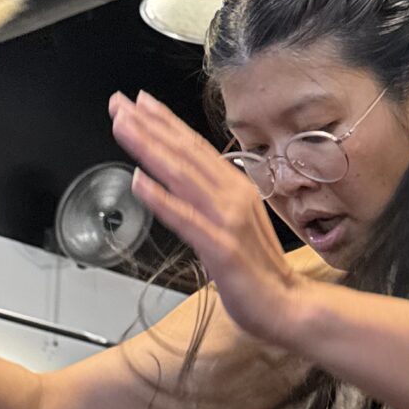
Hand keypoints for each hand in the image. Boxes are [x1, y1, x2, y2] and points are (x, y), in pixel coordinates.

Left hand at [107, 91, 300, 344]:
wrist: (288, 305)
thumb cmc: (260, 269)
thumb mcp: (234, 224)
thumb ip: (210, 200)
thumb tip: (182, 180)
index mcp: (235, 189)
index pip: (194, 147)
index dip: (165, 122)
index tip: (139, 103)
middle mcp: (232, 197)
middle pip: (184, 154)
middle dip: (149, 126)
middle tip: (120, 103)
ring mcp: (227, 221)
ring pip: (182, 176)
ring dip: (150, 149)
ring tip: (124, 128)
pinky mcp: (222, 248)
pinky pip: (186, 219)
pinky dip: (162, 198)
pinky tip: (139, 182)